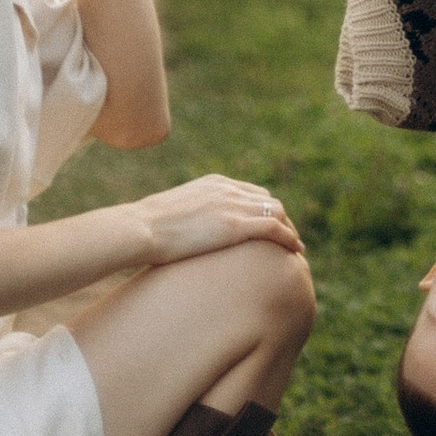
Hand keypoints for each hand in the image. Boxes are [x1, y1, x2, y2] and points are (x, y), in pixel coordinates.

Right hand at [129, 174, 303, 263]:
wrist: (140, 227)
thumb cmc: (145, 227)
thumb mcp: (171, 213)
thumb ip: (185, 216)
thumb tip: (178, 232)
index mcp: (214, 183)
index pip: (252, 192)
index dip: (265, 210)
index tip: (272, 226)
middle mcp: (228, 189)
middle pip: (269, 201)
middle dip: (283, 219)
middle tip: (288, 240)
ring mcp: (233, 206)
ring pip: (278, 212)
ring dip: (290, 230)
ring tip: (295, 249)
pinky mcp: (235, 226)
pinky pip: (274, 229)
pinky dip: (289, 239)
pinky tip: (296, 252)